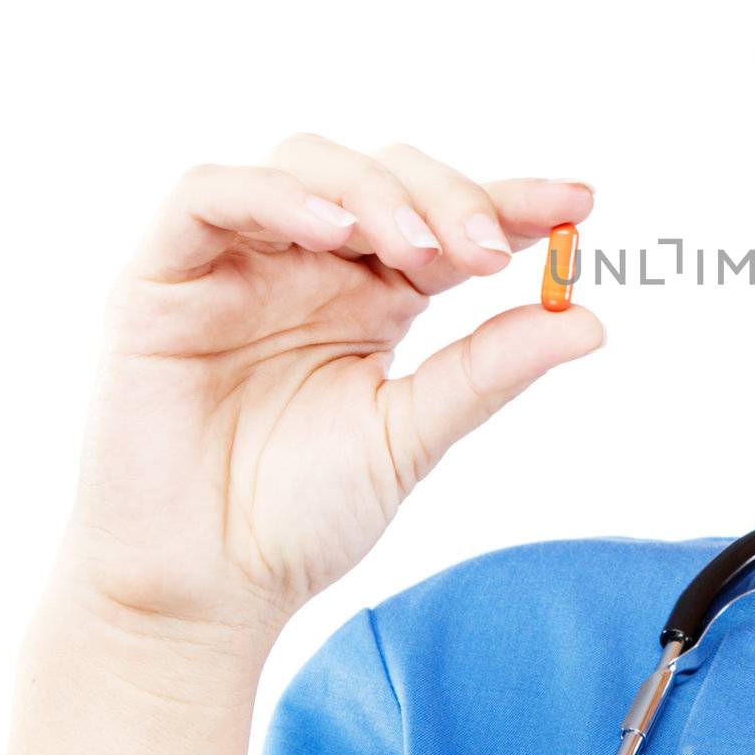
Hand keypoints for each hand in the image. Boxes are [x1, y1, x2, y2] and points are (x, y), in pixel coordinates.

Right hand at [57, 133, 602, 643]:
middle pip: (385, 174)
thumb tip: (591, 321)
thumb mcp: (413, 433)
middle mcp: (311, 265)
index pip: (448, 221)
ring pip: (306, 164)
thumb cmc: (299, 516)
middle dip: (447, 196)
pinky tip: (333, 233)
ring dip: (374, 193)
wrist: (202, 591)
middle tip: (490, 251)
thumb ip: (489, 370)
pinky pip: (208, 198)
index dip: (511, 200)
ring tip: (419, 248)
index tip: (580, 202)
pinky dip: (274, 198)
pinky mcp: (164, 277)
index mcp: (375, 295)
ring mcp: (238, 263)